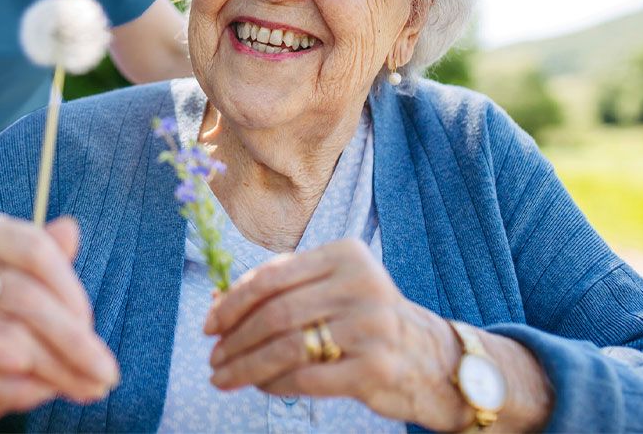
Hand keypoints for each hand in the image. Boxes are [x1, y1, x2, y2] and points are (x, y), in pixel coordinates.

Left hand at [203, 238, 474, 429]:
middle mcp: (361, 284)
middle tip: (212, 357)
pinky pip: (307, 377)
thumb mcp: (330, 289)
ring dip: (247, 365)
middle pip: (276, 313)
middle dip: (235, 338)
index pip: (272, 276)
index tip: (208, 324)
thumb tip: (215, 301)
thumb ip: (281, 288)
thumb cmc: (365, 319)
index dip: (232, 301)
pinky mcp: (377, 368)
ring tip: (223, 377)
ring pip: (287, 347)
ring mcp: (372, 326)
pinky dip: (275, 384)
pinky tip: (260, 387)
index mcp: (344, 255)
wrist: (434, 360)